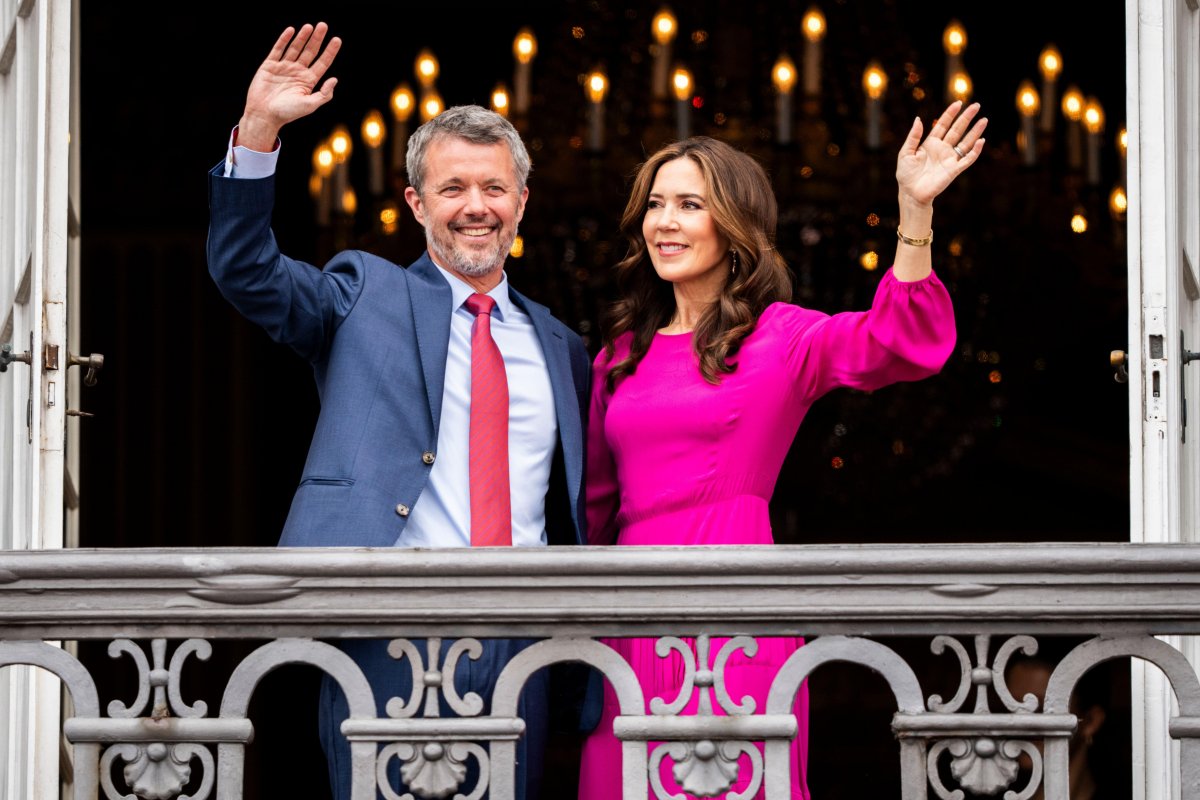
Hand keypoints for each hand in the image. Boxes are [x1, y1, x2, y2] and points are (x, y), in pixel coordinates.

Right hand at [238, 23, 341, 150]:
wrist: (264, 114)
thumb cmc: (287, 113)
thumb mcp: (310, 105)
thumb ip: (324, 94)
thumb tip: (335, 79)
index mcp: (308, 81)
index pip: (322, 62)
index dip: (330, 51)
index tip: (337, 39)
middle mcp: (298, 72)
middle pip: (310, 51)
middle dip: (317, 39)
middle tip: (323, 25)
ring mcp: (284, 67)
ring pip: (295, 48)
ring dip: (302, 37)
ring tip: (310, 26)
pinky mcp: (270, 65)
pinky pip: (278, 49)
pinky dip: (284, 40)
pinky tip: (291, 30)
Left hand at [895, 101, 986, 208]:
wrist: (910, 193)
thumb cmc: (906, 174)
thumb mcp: (905, 153)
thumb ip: (913, 136)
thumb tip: (918, 119)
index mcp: (930, 143)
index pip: (943, 125)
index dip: (950, 114)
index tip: (958, 103)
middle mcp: (942, 149)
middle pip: (957, 130)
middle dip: (966, 118)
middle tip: (976, 105)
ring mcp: (949, 159)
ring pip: (965, 142)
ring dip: (975, 131)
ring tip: (984, 120)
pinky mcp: (954, 170)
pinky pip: (967, 159)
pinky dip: (975, 151)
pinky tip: (980, 141)